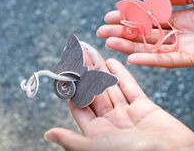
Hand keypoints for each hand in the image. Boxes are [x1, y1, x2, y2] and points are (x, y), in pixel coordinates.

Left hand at [44, 56, 193, 150]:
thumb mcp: (99, 148)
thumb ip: (74, 140)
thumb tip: (48, 134)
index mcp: (97, 135)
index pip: (80, 106)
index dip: (73, 87)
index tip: (66, 69)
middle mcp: (111, 123)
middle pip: (95, 94)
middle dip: (87, 74)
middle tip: (80, 53)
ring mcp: (128, 114)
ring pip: (111, 88)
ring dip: (102, 71)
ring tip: (92, 53)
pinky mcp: (145, 108)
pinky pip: (130, 88)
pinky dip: (122, 74)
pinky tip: (112, 62)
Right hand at [97, 0, 193, 67]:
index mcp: (188, 14)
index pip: (155, 14)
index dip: (135, 13)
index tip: (115, 12)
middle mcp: (184, 31)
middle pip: (149, 31)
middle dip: (126, 30)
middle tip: (103, 29)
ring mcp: (188, 46)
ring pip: (154, 46)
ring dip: (131, 45)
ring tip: (109, 41)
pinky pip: (168, 59)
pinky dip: (151, 59)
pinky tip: (132, 56)